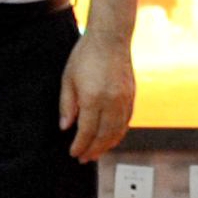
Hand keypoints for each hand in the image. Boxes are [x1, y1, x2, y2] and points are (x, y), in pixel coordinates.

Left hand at [59, 29, 136, 162]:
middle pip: (104, 135)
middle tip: (84, 159)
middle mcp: (112, 101)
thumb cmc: (85, 56)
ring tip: (97, 153)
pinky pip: (126, 120)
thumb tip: (66, 127)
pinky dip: (119, 133)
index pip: (87, 131)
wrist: (110, 38)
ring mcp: (125, 99)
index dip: (80, 145)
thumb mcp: (68, 79)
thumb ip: (67, 105)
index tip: (73, 153)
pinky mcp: (132, 95)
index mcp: (93, 98)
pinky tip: (111, 137)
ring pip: (118, 130)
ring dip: (108, 144)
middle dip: (94, 149)